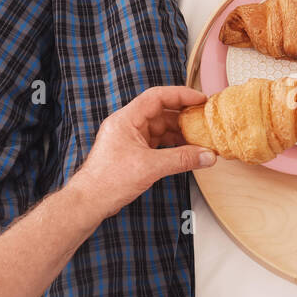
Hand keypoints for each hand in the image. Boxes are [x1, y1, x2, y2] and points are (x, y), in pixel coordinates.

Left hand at [72, 85, 215, 217]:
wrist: (90, 201)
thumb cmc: (107, 181)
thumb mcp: (150, 167)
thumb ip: (181, 159)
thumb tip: (207, 155)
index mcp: (126, 119)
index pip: (156, 97)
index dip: (180, 95)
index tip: (199, 99)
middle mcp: (128, 125)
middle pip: (161, 112)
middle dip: (184, 117)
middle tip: (204, 120)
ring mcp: (130, 139)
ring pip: (161, 129)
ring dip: (181, 133)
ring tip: (200, 139)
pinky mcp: (134, 152)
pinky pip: (158, 143)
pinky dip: (173, 146)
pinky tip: (187, 152)